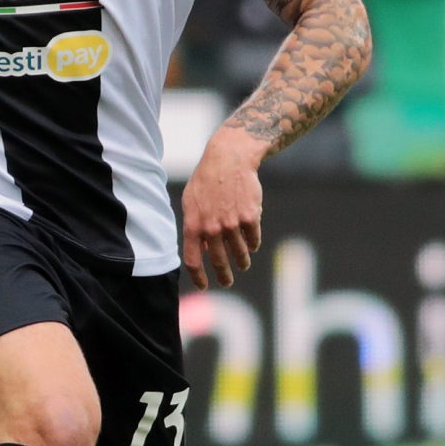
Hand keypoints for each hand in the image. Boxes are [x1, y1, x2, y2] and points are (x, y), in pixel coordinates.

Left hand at [181, 129, 264, 288]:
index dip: (198, 277)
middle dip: (224, 275)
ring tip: (242, 264)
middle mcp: (212, 227)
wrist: (229, 159)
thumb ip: (195, 226)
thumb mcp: (192, 202)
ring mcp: (232, 223)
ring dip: (241, 261)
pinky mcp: (250, 217)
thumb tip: (202, 249)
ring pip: (239, 252)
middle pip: (218, 261)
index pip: (193, 260)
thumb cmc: (207, 180)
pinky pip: (253, 240)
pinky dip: (252, 244)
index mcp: (193, 225)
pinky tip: (251, 245)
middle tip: (227, 281)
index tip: (204, 286)